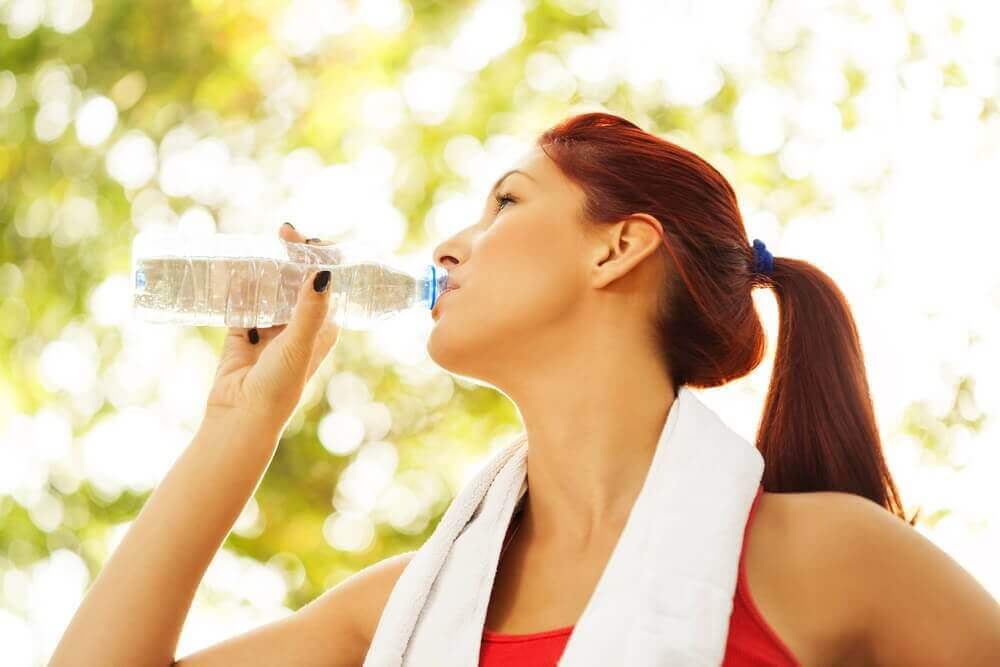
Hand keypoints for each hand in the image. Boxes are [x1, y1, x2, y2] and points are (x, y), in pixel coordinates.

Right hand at [204, 224, 341, 430]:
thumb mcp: (299, 343)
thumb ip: (309, 309)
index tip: (307, 237)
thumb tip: (324, 271)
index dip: (321, 257)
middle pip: (297, 280)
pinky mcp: (243, 333)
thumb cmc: (279, 385)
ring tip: (257, 244)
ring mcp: (271, 328)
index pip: (327, 283)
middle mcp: (299, 325)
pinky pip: (242, 301)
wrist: (241, 416)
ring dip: (265, 267)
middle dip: (291, 254)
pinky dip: (238, 285)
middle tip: (281, 231)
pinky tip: (232, 266)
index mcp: (322, 327)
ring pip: (269, 288)